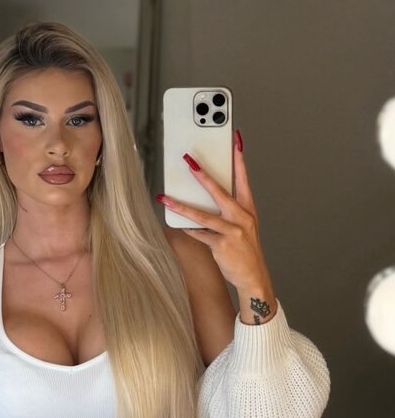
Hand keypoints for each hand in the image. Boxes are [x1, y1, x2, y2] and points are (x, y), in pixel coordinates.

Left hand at [156, 135, 275, 309]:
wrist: (254, 278)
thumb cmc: (245, 251)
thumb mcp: (243, 227)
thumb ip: (227, 211)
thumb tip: (202, 198)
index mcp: (248, 209)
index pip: (243, 178)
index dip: (239, 159)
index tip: (236, 139)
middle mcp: (242, 217)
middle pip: (219, 191)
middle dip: (202, 174)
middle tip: (188, 160)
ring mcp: (233, 231)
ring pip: (202, 214)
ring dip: (181, 205)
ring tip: (165, 197)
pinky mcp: (222, 245)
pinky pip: (199, 233)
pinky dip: (188, 229)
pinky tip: (177, 225)